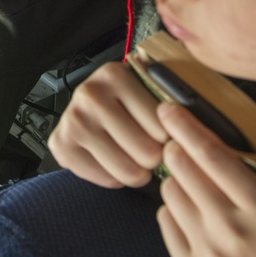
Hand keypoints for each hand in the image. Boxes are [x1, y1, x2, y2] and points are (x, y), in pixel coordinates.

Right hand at [48, 61, 167, 187]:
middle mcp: (90, 96)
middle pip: (147, 152)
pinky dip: (114, 177)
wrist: (84, 106)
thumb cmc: (123, 102)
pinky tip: (110, 159)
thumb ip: (171, 103)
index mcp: (115, 76)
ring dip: (136, 171)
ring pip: (128, 171)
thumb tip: (195, 133)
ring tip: (132, 156)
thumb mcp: (146, 90)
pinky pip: (106, 180)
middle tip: (147, 150)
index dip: (169, 137)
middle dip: (153, 158)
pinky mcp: (61, 146)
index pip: (164, 126)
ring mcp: (72, 121)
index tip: (163, 133)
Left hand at [155, 102, 255, 256]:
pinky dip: (174, 207)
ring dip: (177, 178)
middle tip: (182, 142)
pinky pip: (165, 220)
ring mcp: (209, 254)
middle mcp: (231, 232)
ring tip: (196, 180)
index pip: (212, 156)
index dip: (187, 127)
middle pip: (182, 171)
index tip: (169, 108)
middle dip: (177, 147)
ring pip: (170, 193)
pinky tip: (195, 208)